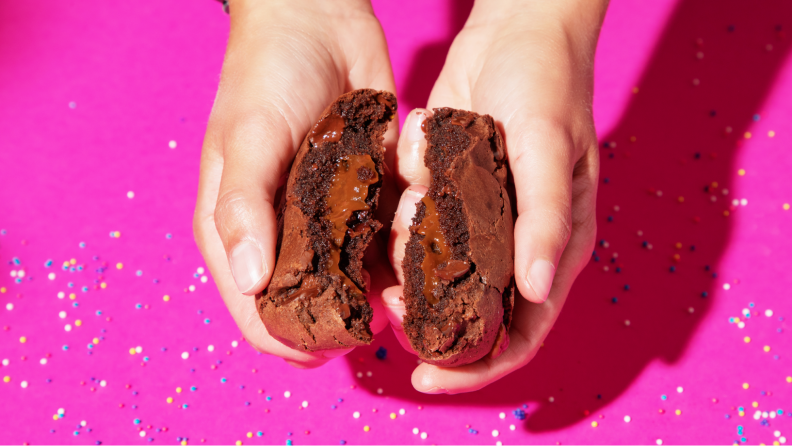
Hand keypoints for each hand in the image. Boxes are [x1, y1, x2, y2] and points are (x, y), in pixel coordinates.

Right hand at [193, 0, 397, 367]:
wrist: (318, 20)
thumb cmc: (266, 74)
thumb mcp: (247, 138)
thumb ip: (243, 209)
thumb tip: (250, 284)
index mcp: (237, 231)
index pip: (254, 312)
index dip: (287, 340)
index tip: (332, 347)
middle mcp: (279, 233)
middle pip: (307, 306)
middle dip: (340, 321)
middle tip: (382, 316)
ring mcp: (322, 218)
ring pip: (350, 281)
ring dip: (376, 291)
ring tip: (408, 287)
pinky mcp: (362, 198)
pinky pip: (380, 241)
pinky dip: (397, 253)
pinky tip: (420, 253)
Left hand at [383, 0, 606, 392]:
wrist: (516, 31)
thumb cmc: (548, 84)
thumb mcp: (548, 147)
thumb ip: (546, 218)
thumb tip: (537, 290)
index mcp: (554, 248)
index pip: (520, 334)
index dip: (478, 368)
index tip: (428, 378)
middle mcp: (515, 244)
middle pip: (470, 312)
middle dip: (428, 314)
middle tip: (391, 295)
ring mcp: (480, 221)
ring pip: (436, 271)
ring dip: (409, 258)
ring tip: (400, 216)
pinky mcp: (448, 193)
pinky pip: (417, 225)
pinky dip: (402, 217)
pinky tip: (398, 186)